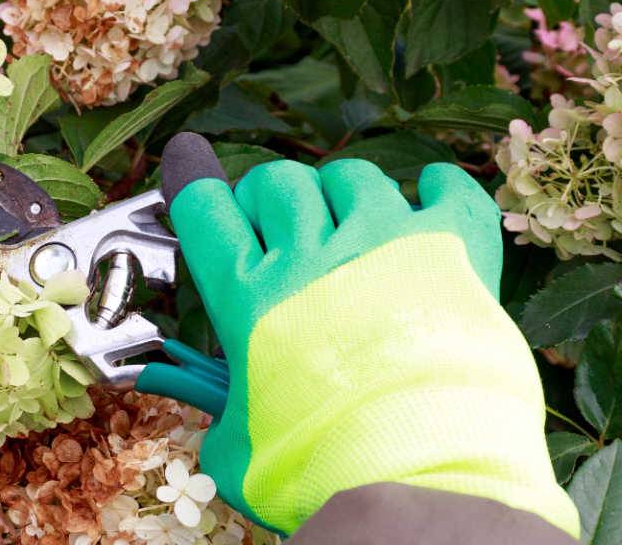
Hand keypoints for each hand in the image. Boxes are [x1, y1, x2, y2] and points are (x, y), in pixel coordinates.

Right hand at [158, 132, 577, 536]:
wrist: (420, 476)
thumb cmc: (320, 468)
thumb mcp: (235, 448)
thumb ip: (217, 412)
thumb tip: (198, 406)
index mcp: (248, 298)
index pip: (203, 208)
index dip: (191, 180)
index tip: (189, 164)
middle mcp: (309, 256)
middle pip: (276, 182)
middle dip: (270, 200)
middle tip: (281, 233)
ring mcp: (384, 241)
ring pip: (351, 176)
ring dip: (342, 196)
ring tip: (352, 231)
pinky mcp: (452, 246)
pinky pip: (447, 185)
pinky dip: (437, 188)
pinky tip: (429, 204)